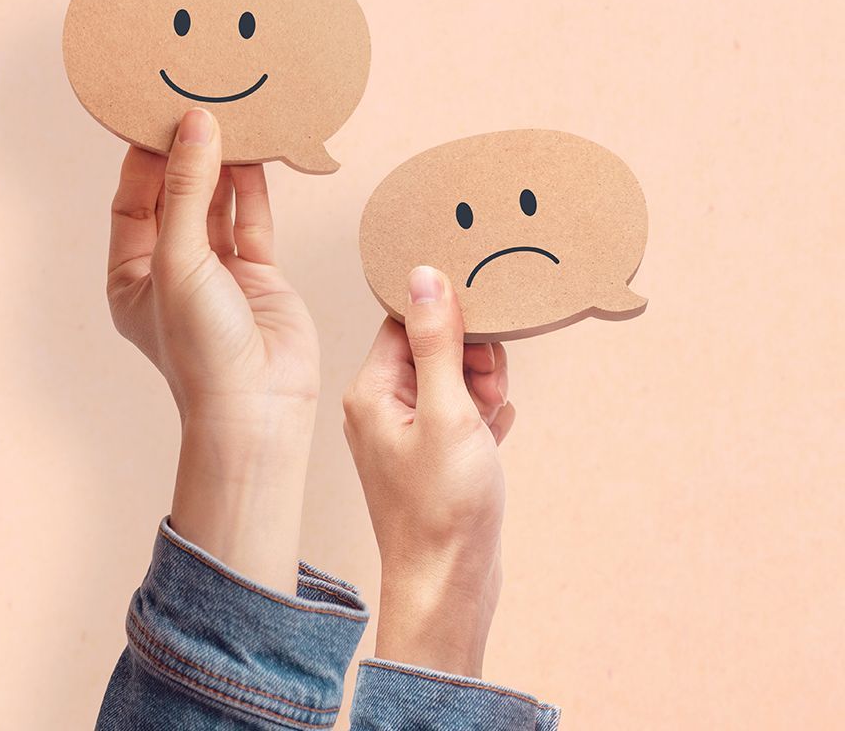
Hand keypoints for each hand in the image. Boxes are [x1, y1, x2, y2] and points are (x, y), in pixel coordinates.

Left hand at [106, 108, 319, 591]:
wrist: (260, 407)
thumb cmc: (202, 350)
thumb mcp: (180, 261)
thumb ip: (187, 191)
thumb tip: (195, 126)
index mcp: (132, 275)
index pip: (131, 201)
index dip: (144, 157)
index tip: (158, 110)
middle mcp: (171, 270)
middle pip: (174, 196)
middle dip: (186, 154)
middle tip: (198, 101)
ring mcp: (217, 272)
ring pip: (216, 204)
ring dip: (222, 165)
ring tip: (232, 116)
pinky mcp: (258, 275)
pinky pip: (252, 220)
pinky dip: (254, 189)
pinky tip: (257, 153)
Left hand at [343, 265, 515, 676]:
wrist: (448, 588)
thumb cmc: (443, 508)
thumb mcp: (448, 412)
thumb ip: (437, 342)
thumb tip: (425, 275)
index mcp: (371, 390)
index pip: (406, 321)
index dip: (449, 321)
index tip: (482, 335)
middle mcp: (381, 406)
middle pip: (432, 347)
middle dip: (472, 359)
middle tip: (488, 391)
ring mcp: (406, 432)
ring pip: (452, 379)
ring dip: (482, 388)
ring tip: (491, 419)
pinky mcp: (430, 454)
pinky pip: (461, 412)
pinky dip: (483, 417)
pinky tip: (493, 437)